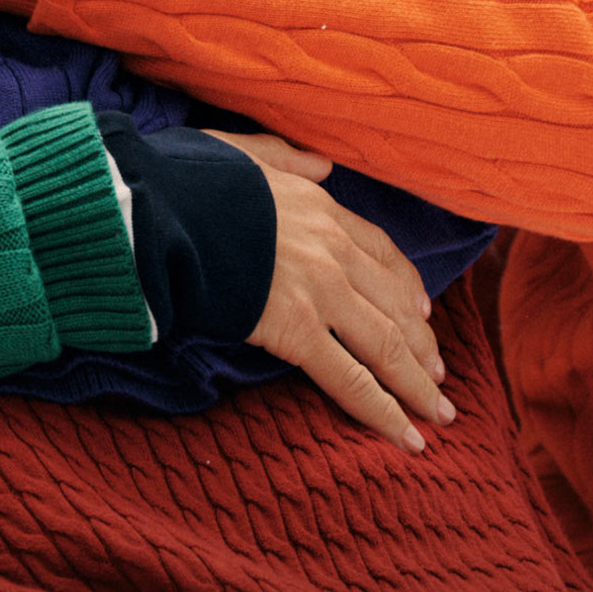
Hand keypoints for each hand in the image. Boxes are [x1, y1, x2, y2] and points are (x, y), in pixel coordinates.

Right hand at [210, 130, 448, 452]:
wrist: (155, 209)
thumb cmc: (184, 183)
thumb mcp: (243, 154)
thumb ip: (285, 159)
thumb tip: (321, 166)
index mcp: (319, 209)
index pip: (379, 252)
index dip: (406, 286)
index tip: (422, 311)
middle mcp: (332, 251)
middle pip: (395, 304)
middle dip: (422, 344)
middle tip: (438, 375)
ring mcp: (319, 292)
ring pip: (385, 346)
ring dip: (416, 385)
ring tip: (437, 414)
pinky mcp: (295, 330)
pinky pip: (350, 378)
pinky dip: (384, 411)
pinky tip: (406, 437)